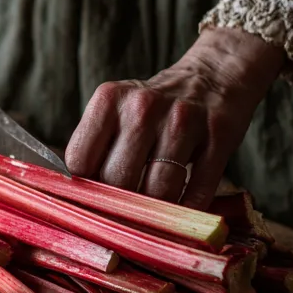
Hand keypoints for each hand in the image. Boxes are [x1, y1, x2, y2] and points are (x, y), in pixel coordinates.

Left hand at [64, 27, 284, 208]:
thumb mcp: (116, 110)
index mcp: (109, 99)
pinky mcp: (218, 139)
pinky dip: (187, 211)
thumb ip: (94, 146)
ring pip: (158, 191)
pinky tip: (180, 212)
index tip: (89, 200)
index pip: (80, 160)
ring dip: (154, 213)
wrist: (212, 77)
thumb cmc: (153, 107)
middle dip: (118, 205)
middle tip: (122, 214)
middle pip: (118, 180)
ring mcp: (182, 122)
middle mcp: (143, 108)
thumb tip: (74, 196)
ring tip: (151, 215)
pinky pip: (197, 192)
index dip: (83, 187)